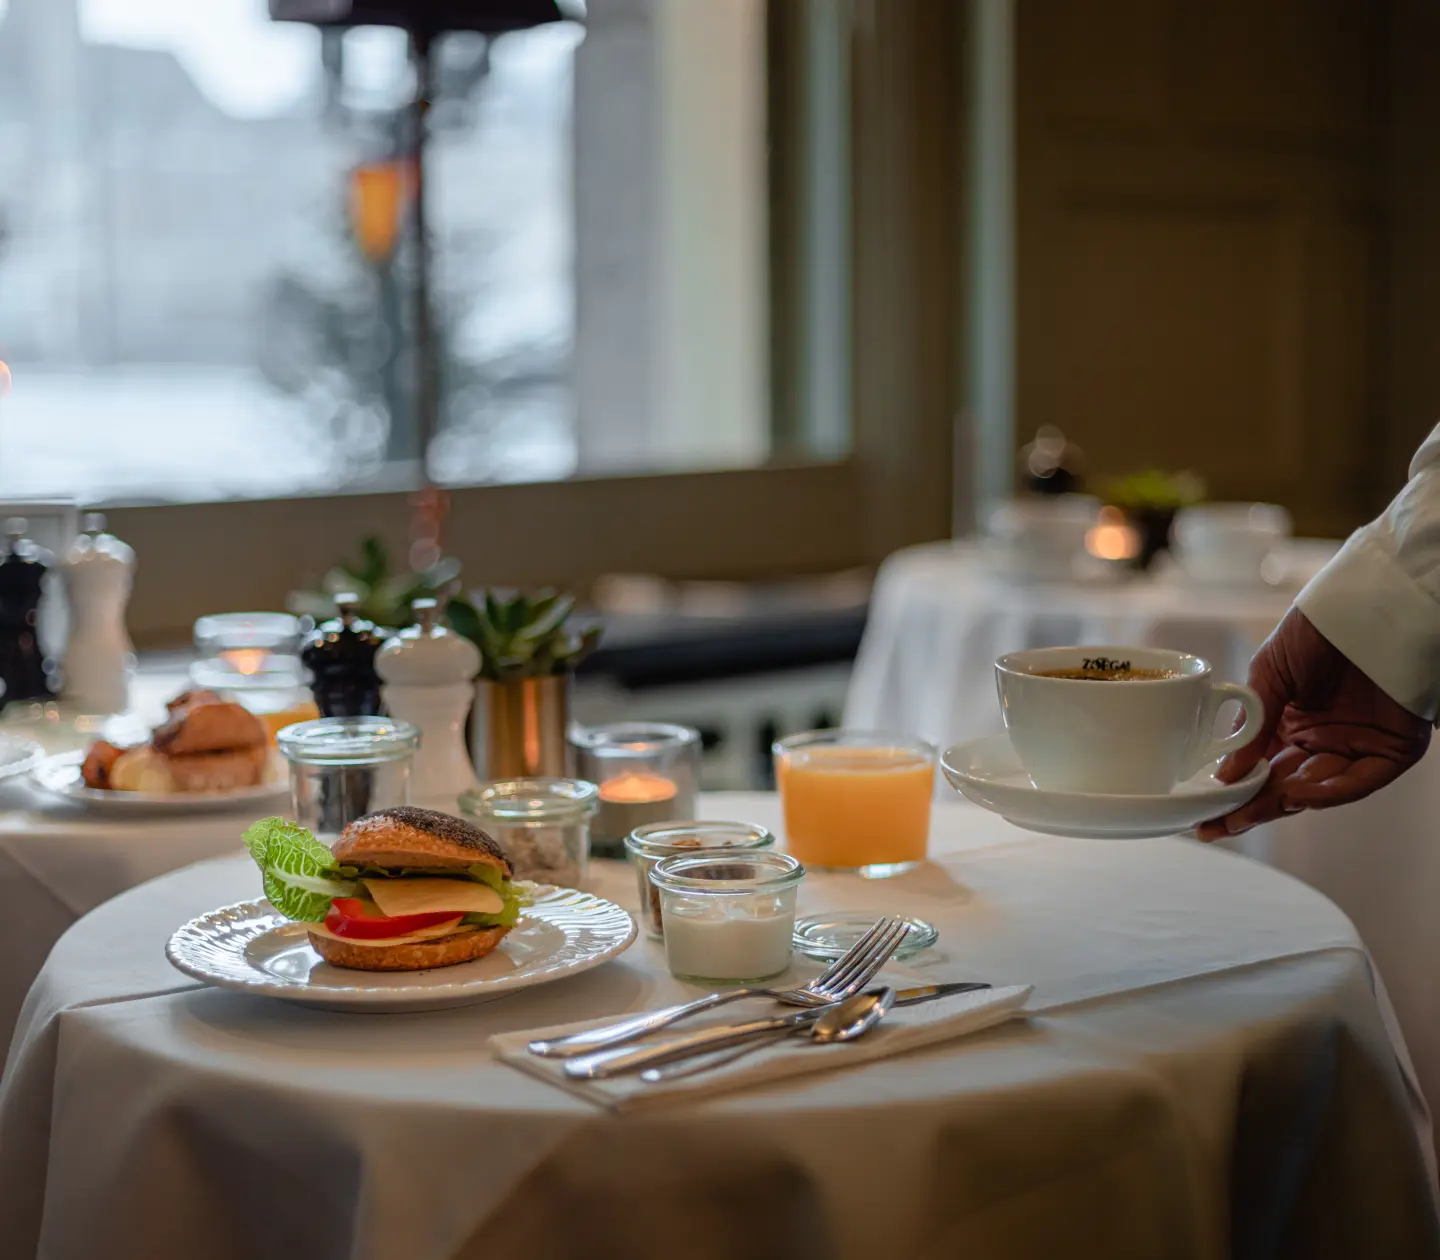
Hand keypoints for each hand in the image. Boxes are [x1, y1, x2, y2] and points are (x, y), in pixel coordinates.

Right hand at [1196, 608, 1430, 839]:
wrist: (1366, 602)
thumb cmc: (1317, 628)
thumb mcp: (1268, 673)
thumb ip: (1251, 725)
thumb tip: (1225, 774)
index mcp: (1291, 724)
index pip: (1261, 770)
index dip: (1233, 793)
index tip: (1204, 811)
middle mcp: (1322, 740)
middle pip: (1284, 787)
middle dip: (1250, 809)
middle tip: (1216, 826)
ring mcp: (1356, 747)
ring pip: (1317, 790)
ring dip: (1281, 805)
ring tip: (1246, 812)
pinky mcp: (1392, 750)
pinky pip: (1358, 782)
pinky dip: (1329, 793)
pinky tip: (1296, 794)